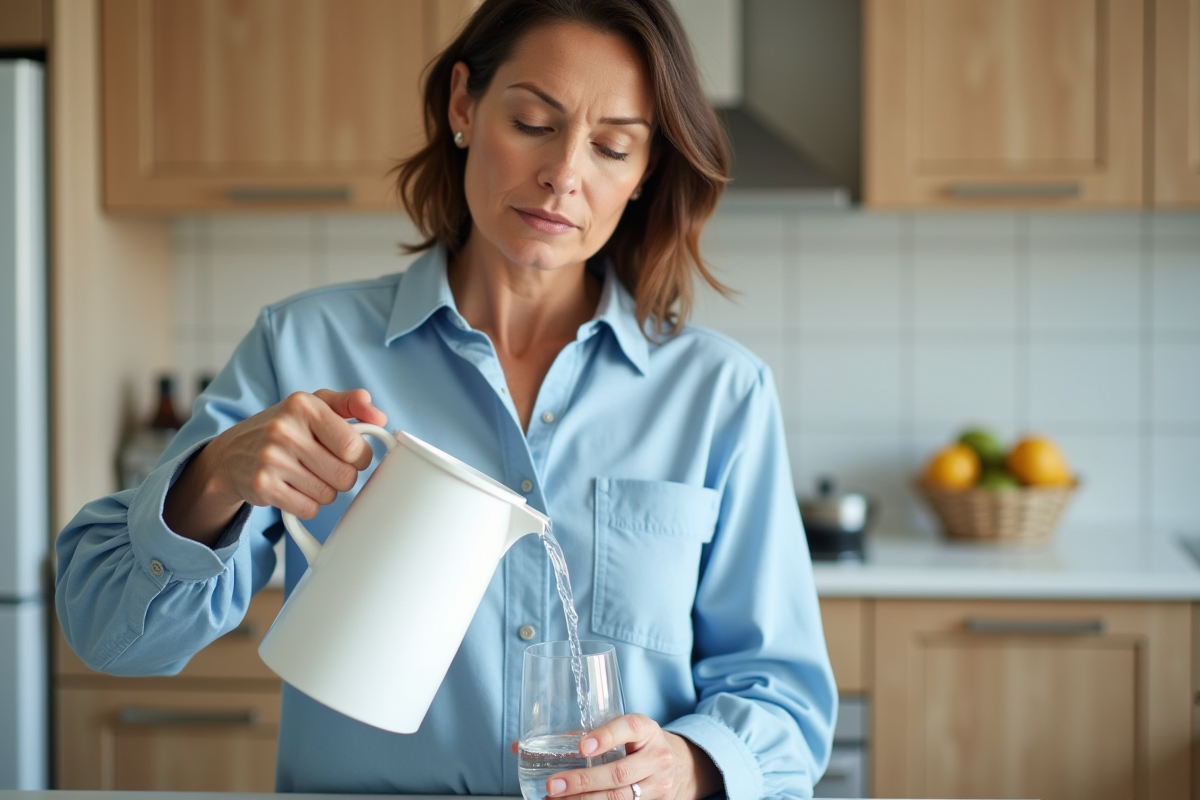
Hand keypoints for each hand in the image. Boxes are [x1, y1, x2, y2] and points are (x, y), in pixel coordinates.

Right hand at [164, 388, 386, 544]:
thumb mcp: (313, 405)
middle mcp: (284, 430)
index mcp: (303, 405)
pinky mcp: (262, 487)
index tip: (351, 455)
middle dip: (344, 477)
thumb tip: (379, 415)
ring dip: (326, 491)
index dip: (360, 457)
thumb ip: (350, 404)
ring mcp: (270, 459)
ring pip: (329, 495)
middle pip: (345, 475)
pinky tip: (295, 489)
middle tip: (328, 468)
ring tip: (308, 476)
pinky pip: (309, 509)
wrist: (231, 455)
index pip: (354, 446)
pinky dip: (308, 504)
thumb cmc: (284, 428)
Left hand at [537, 714, 721, 799]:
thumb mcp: (621, 732)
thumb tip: (519, 747)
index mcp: (646, 729)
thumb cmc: (638, 745)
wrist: (683, 767)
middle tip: (552, 785)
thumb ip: (577, 736)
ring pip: (620, 799)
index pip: (629, 728)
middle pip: (618, 774)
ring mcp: (658, 786)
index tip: (581, 745)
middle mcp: (657, 757)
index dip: (605, 737)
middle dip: (581, 782)